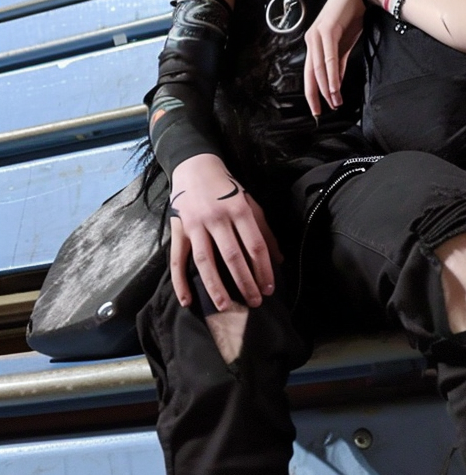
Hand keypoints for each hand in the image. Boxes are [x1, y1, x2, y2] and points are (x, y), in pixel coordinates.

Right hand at [168, 153, 281, 309]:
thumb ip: (264, 231)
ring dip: (215, 287)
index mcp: (239, 209)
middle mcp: (217, 218)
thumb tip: (278, 260)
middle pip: (232, 256)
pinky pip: (177, 260)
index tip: (269, 289)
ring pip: (205, 261)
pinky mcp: (178, 230)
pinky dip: (180, 282)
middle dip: (245, 282)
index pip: (255, 245)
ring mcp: (195, 225)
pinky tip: (187, 300)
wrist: (194, 167)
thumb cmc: (227, 188)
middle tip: (254, 302)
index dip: (264, 269)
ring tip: (226, 307)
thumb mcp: (250, 203)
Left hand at [303, 0, 366, 115]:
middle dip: (315, 95)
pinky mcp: (327, 30)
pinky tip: (335, 86)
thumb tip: (335, 82)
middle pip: (310, 73)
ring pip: (318, 67)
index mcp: (314, 43)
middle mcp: (312, 39)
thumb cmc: (351, 14)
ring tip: (334, 102)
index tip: (318, 108)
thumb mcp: (344, 43)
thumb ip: (338, 62)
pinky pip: (329, 57)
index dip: (313, 92)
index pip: (310, 73)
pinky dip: (331, 73)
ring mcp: (317, 34)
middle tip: (321, 112)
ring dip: (326, 87)